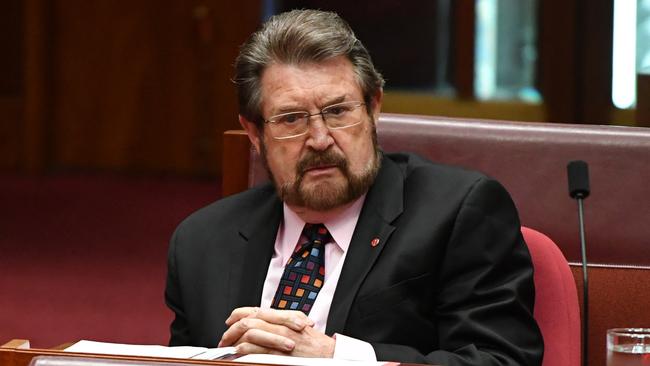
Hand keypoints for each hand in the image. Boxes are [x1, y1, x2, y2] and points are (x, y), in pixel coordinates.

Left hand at [218, 307, 334, 357]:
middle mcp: (280, 325)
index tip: (229, 321)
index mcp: (283, 317)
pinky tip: (238, 354)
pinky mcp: (280, 354)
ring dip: (234, 341)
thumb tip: (266, 321)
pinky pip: (257, 351)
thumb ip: (282, 321)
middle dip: (231, 330)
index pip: (255, 310)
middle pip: (248, 321)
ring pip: (250, 334)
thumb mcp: (298, 325)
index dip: (238, 314)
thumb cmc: (315, 344)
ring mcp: (279, 339)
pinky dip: (244, 352)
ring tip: (227, 348)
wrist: (330, 354)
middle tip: (224, 339)